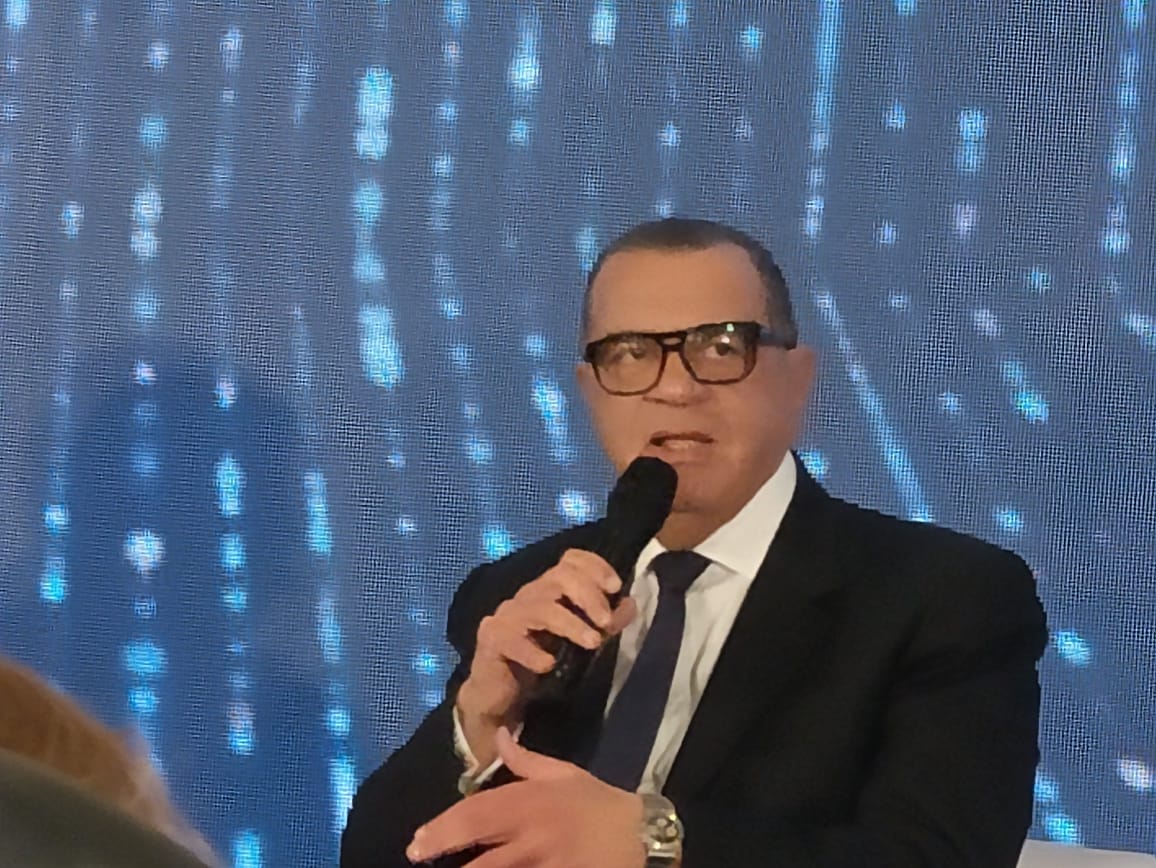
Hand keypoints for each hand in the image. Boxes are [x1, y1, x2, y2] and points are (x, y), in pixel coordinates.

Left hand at [408, 728, 645, 867]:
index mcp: (531, 803)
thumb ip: (526, 761)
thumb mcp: (564, 775)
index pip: (478, 814)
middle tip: (416, 857)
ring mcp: (545, 865)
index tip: (417, 843)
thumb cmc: (599, 804)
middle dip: (445, 852)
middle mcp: (532, 836)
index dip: (444, 829)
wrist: (642, 837)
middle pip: (481, 852)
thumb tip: (497, 737)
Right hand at [456, 549, 637, 766]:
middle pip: (558, 576)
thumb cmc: (540, 660)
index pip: (569, 560)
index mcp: (549, 590)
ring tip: (593, 644)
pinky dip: (533, 651)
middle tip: (607, 622)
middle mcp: (527, 595)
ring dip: (571, 624)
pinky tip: (548, 665)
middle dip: (588, 595)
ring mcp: (507, 615)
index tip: (616, 587)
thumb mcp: (580, 640)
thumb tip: (630, 603)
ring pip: (541, 607)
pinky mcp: (492, 639)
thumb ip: (605, 622)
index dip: (595, 566)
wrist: (498, 695)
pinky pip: (512, 639)